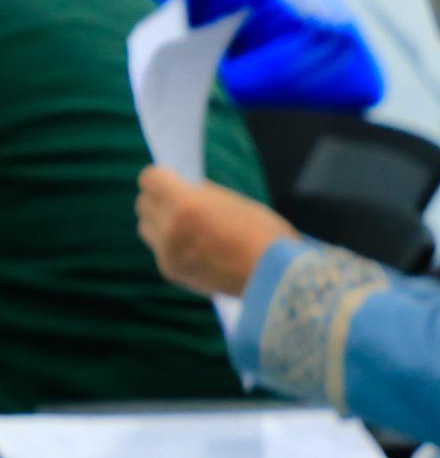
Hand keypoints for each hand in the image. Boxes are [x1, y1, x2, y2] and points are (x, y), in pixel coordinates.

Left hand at [136, 168, 294, 297]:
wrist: (279, 281)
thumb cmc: (266, 236)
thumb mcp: (238, 203)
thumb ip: (205, 194)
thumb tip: (186, 189)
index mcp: (184, 203)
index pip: (149, 179)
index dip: (163, 177)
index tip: (175, 180)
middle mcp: (169, 228)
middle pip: (143, 204)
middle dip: (159, 200)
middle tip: (181, 204)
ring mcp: (168, 253)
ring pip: (147, 229)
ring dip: (161, 224)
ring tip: (188, 229)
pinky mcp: (173, 273)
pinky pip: (161, 251)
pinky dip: (173, 247)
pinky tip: (198, 251)